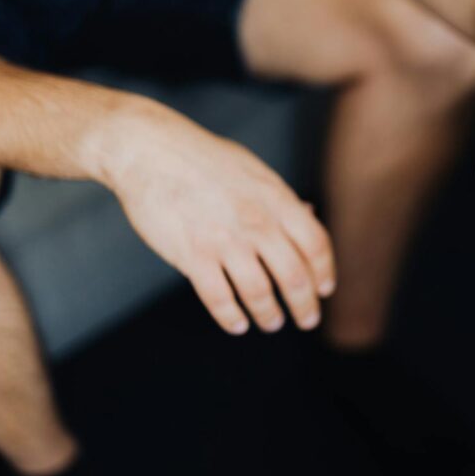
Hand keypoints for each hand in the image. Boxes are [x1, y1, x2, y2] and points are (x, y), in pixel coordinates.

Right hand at [104, 102, 334, 334]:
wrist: (149, 151)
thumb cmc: (204, 158)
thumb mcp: (253, 171)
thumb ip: (282, 198)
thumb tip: (310, 214)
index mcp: (277, 200)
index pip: (315, 245)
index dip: (324, 272)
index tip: (325, 290)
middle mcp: (257, 223)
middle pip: (294, 277)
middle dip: (305, 306)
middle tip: (307, 319)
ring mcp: (225, 241)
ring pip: (259, 294)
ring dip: (269, 315)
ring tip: (272, 322)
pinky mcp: (192, 255)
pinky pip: (219, 299)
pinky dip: (231, 318)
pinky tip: (238, 325)